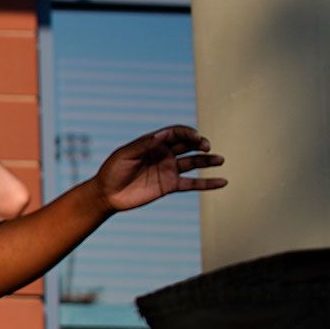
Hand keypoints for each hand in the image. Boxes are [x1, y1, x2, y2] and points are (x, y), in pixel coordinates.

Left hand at [93, 125, 226, 214]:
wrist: (106, 194)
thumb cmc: (112, 171)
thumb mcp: (125, 155)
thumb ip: (143, 145)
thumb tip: (162, 135)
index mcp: (153, 143)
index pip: (176, 133)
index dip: (187, 133)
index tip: (196, 138)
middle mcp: (164, 154)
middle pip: (188, 145)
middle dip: (199, 143)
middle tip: (206, 147)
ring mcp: (168, 170)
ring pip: (193, 162)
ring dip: (208, 160)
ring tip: (220, 159)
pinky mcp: (170, 186)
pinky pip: (192, 183)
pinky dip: (207, 183)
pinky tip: (222, 182)